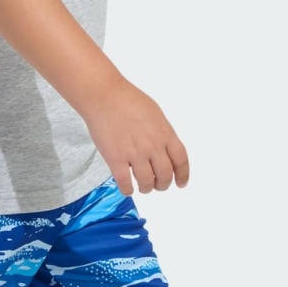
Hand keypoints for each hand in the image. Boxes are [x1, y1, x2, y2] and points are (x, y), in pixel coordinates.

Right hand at [81, 77, 189, 195]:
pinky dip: (128, 190)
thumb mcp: (155, 113)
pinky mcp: (116, 158)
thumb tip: (164, 149)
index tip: (181, 183)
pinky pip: (125, 182)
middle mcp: (153, 146)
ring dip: (146, 188)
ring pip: (146, 182)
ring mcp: (134, 153)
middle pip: (165, 175)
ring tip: (143, 187)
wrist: (104, 96)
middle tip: (158, 185)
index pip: (181, 161)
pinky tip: (127, 188)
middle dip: (163, 184)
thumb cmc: (128, 100)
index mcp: (165, 134)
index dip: (183, 175)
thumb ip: (162, 133)